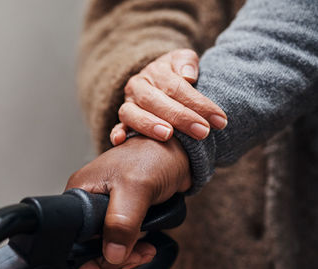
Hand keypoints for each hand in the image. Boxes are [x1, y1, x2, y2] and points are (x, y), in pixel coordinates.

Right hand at [66, 136, 190, 268]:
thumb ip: (121, 222)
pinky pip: (122, 241)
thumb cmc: (155, 155)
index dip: (85, 254)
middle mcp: (90, 200)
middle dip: (112, 257)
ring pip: (108, 246)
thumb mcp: (136, 188)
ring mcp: (106, 208)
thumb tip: (111, 253)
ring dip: (127, 255)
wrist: (180, 152)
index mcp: (82, 190)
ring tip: (145, 251)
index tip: (101, 267)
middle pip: (89, 244)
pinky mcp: (123, 214)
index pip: (72, 233)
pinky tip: (146, 246)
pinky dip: (134, 249)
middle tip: (132, 258)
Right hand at [110, 49, 226, 145]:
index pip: (177, 87)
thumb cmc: (178, 74)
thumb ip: (187, 62)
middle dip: (181, 117)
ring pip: (132, 113)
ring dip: (149, 125)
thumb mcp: (184, 60)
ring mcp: (128, 104)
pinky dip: (117, 133)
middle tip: (202, 131)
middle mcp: (138, 87)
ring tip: (168, 135)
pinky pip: (117, 127)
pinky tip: (120, 141)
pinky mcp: (123, 121)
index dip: (198, 103)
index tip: (219, 119)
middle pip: (156, 101)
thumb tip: (188, 76)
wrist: (158, 80)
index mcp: (155, 71)